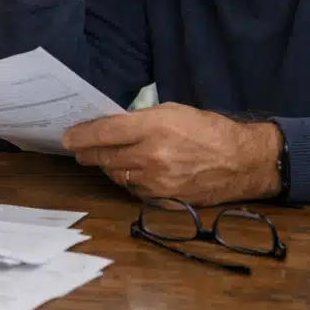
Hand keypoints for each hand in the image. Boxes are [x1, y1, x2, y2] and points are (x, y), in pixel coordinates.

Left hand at [63, 103, 282, 205]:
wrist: (241, 161)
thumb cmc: (208, 130)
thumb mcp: (173, 111)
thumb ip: (141, 120)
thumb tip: (112, 127)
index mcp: (154, 127)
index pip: (105, 133)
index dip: (81, 136)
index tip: (67, 137)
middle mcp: (152, 156)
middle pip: (105, 157)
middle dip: (88, 152)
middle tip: (79, 149)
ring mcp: (157, 181)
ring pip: (117, 175)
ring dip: (107, 166)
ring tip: (103, 158)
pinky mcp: (163, 198)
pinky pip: (133, 189)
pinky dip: (127, 180)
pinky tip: (130, 171)